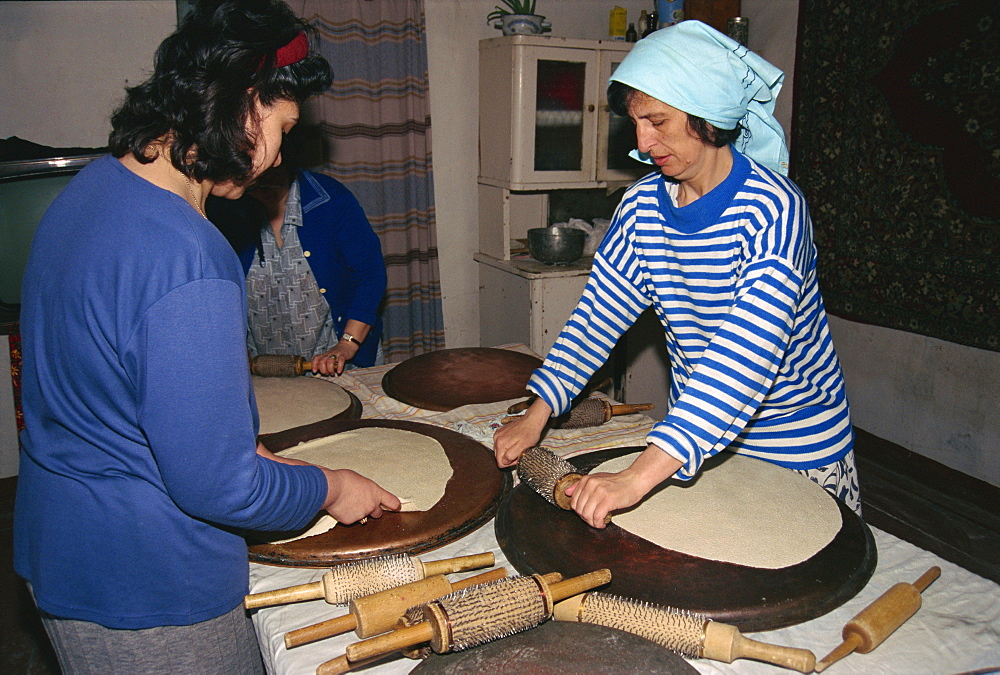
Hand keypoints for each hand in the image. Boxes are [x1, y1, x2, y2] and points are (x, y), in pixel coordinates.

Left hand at [311, 341, 358, 375]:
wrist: (347, 344)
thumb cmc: (338, 353)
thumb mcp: (330, 356)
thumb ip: (325, 363)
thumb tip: (322, 372)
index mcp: (325, 355)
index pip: (316, 358)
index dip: (314, 365)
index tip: (314, 371)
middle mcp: (329, 354)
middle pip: (322, 361)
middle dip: (322, 369)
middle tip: (326, 374)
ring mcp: (336, 354)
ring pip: (330, 361)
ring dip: (330, 369)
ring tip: (333, 373)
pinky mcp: (344, 355)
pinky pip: (341, 360)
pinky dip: (339, 367)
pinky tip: (339, 372)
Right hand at [320, 468, 401, 524]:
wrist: (331, 489)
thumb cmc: (343, 480)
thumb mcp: (360, 481)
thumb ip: (365, 490)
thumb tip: (363, 494)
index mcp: (375, 492)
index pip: (391, 501)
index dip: (394, 505)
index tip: (397, 507)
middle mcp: (372, 505)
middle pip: (378, 513)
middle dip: (372, 511)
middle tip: (362, 505)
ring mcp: (362, 515)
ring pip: (362, 517)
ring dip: (357, 512)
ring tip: (346, 502)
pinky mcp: (350, 521)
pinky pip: (350, 520)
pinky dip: (346, 515)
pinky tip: (340, 507)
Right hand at [493, 398, 551, 467]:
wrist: (532, 420)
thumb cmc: (530, 433)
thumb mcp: (523, 447)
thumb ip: (511, 456)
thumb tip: (503, 461)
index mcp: (500, 444)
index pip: (500, 463)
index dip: (510, 463)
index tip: (517, 457)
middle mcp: (497, 439)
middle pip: (499, 457)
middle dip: (509, 457)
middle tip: (519, 451)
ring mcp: (498, 434)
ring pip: (500, 451)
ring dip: (508, 451)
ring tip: (517, 445)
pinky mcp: (500, 431)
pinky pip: (501, 443)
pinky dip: (507, 444)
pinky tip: (515, 441)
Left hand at [563, 443, 682, 527]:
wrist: (634, 481)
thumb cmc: (618, 483)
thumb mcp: (597, 480)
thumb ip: (581, 486)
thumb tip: (567, 492)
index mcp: (586, 480)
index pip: (573, 502)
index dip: (579, 512)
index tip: (587, 514)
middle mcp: (591, 485)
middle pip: (579, 509)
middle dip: (585, 518)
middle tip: (594, 520)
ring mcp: (599, 492)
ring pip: (587, 514)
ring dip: (592, 522)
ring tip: (599, 522)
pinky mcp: (608, 500)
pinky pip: (597, 517)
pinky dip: (598, 523)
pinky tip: (603, 523)